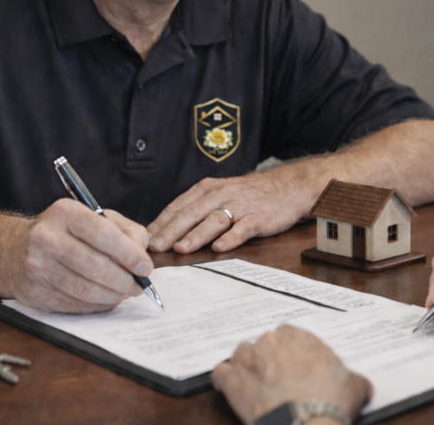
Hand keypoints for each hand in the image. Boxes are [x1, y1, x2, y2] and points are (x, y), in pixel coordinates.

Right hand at [3, 198, 153, 312]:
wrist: (13, 251)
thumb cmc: (64, 232)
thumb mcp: (93, 217)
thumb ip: (124, 229)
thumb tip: (141, 254)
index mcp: (64, 213)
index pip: (103, 234)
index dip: (129, 254)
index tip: (145, 268)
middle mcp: (46, 237)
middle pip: (94, 265)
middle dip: (123, 280)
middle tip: (138, 287)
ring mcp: (37, 267)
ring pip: (84, 289)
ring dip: (111, 296)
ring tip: (124, 294)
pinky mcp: (34, 292)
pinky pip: (73, 304)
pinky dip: (95, 306)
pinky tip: (105, 300)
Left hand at [147, 171, 307, 253]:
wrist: (289, 186)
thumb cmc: (250, 194)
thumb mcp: (221, 193)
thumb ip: (198, 208)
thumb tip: (168, 230)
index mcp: (208, 189)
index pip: (178, 206)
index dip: (161, 222)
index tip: (144, 238)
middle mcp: (221, 194)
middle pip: (192, 213)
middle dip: (171, 231)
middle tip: (155, 247)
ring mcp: (241, 205)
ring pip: (214, 219)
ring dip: (197, 234)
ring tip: (182, 248)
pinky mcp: (259, 217)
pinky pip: (243, 228)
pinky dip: (231, 238)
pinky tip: (220, 247)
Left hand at [212, 325, 372, 423]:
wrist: (307, 424)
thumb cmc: (331, 402)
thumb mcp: (356, 387)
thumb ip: (354, 380)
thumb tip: (361, 386)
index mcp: (299, 336)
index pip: (288, 334)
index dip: (290, 351)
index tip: (294, 364)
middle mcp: (271, 341)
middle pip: (264, 343)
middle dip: (268, 358)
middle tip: (277, 378)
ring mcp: (248, 359)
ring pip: (240, 353)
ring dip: (245, 365)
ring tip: (253, 382)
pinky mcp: (232, 380)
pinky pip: (220, 374)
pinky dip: (224, 380)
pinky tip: (230, 388)